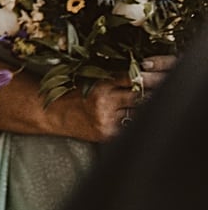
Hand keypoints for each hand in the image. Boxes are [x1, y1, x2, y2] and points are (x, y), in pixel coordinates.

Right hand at [65, 56, 179, 141]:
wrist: (51, 112)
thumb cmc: (70, 93)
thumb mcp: (87, 79)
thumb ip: (111, 79)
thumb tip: (139, 76)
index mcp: (99, 83)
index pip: (131, 78)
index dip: (146, 77)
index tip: (156, 76)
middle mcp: (104, 101)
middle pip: (139, 96)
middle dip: (151, 94)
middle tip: (159, 91)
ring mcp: (107, 119)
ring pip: (137, 113)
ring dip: (145, 109)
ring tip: (148, 105)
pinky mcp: (107, 133)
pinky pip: (128, 128)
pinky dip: (135, 123)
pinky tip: (137, 120)